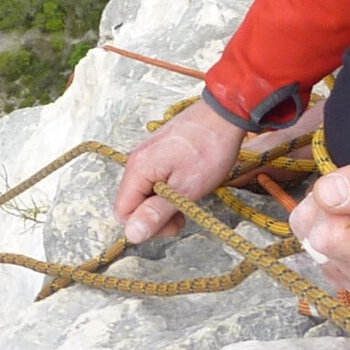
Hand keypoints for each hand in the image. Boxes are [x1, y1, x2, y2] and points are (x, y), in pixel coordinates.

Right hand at [113, 96, 248, 244]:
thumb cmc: (208, 150)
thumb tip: (131, 235)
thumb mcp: (185, 189)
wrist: (226, 114)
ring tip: (189, 199)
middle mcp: (137, 161)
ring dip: (165, 203)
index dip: (145, 224)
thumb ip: (157, 213)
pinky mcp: (160, 152)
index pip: (123, 212)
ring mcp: (148, 155)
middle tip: (184, 215)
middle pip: (133, 203)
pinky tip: (187, 187)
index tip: (173, 223)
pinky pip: (155, 179)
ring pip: (146, 192)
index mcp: (138, 169)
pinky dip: (169, 189)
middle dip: (156, 216)